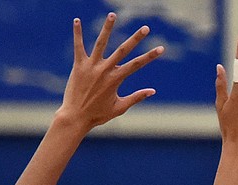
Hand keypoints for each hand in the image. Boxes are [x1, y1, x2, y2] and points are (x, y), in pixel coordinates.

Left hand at [59, 14, 163, 131]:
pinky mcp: (79, 65)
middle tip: (146, 28)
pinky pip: (78, 46)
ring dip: (107, 28)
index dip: (150, 56)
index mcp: (116, 79)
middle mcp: (105, 70)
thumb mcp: (120, 107)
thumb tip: (152, 91)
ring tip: (113, 14)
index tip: (161, 48)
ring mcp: (91, 66)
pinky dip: (77, 33)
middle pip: (123, 50)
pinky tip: (77, 20)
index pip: (137, 64)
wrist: (76, 117)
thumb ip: (136, 97)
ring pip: (101, 43)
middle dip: (136, 39)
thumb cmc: (98, 114)